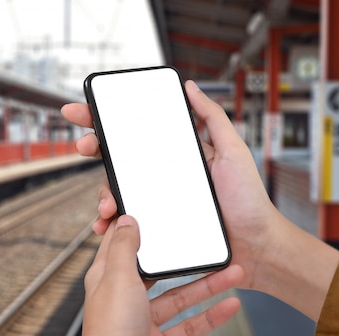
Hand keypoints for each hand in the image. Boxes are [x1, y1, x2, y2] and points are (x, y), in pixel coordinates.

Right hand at [62, 80, 277, 288]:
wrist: (255, 245)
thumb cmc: (248, 199)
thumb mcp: (233, 150)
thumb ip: (213, 118)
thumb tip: (190, 87)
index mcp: (175, 153)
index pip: (136, 131)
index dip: (106, 120)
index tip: (83, 110)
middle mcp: (162, 174)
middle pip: (118, 157)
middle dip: (93, 148)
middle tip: (82, 146)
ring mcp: (157, 200)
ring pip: (117, 190)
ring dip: (102, 193)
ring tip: (106, 205)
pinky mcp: (157, 226)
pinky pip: (127, 222)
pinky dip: (111, 224)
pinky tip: (105, 226)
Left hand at [82, 215, 243, 335]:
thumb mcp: (118, 280)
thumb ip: (125, 249)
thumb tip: (127, 219)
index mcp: (106, 278)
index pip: (121, 243)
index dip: (137, 225)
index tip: (156, 208)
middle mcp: (124, 298)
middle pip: (159, 271)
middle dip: (185, 258)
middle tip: (206, 243)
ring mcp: (143, 322)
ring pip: (179, 297)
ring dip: (207, 286)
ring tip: (233, 272)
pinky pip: (190, 325)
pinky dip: (211, 316)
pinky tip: (230, 306)